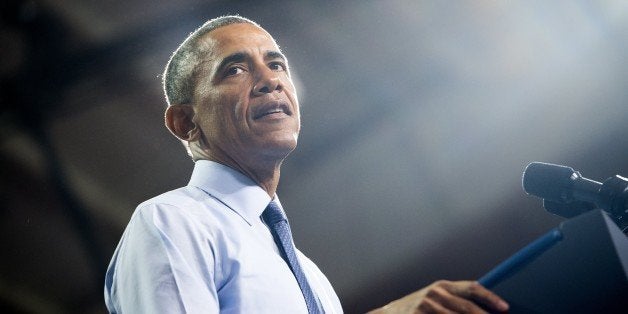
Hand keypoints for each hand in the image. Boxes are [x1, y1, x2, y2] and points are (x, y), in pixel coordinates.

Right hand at [368, 280, 508, 313]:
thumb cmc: (419, 308)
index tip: (505, 308)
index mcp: (444, 286)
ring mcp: (426, 305)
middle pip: (467, 307)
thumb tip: (488, 309)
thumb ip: (457, 300)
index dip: (490, 297)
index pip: (472, 287)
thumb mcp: (437, 298)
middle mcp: (436, 292)